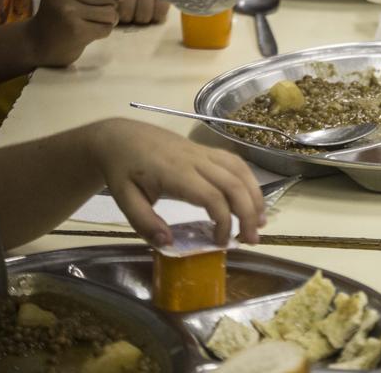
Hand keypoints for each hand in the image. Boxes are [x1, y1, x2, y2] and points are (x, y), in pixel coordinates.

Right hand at [28, 0, 120, 66]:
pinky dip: (104, 31)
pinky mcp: (75, 30)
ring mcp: (67, 11)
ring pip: (109, 12)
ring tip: (95, 21)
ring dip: (109, 19)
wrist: (40, 42)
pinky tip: (92, 32)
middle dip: (112, 4)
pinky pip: (106, 28)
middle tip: (103, 11)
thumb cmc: (58, 12)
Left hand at [87, 119, 264, 245]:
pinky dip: (250, 180)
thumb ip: (144, 222)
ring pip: (241, 171)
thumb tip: (168, 242)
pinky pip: (236, 163)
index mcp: (176, 173)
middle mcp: (196, 160)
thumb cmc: (122, 170)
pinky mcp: (207, 150)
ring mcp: (204, 152)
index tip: (220, 243)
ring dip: (255, 196)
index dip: (223, 222)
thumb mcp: (123, 199)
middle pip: (234, 184)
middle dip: (249, 213)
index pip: (212, 197)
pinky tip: (252, 198)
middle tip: (252, 239)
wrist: (120, 137)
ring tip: (260, 221)